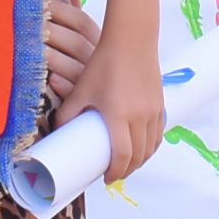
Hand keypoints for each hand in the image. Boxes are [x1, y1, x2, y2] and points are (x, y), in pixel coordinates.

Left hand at [43, 0, 100, 107]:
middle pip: (76, 42)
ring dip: (54, 58)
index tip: (41, 1)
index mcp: (98, 42)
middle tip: (28, 23)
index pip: (81, 22)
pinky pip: (77, 96)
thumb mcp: (88, 41)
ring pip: (76, 68)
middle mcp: (98, 62)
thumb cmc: (96, 70)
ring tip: (35, 48)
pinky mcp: (88, 106)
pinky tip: (52, 79)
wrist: (107, 107)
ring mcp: (96, 85)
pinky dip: (65, 86)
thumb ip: (75, 18)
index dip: (61, 10)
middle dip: (51, 31)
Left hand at [63, 33, 163, 185]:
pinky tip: (143, 147)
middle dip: (127, 170)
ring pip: (151, 147)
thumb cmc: (104, 63)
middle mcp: (140, 117)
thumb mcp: (82, 88)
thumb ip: (68, 111)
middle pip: (138, 157)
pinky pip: (159, 133)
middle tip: (114, 173)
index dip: (114, 172)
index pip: (122, 156)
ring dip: (141, 160)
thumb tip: (58, 130)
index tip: (106, 178)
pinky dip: (151, 146)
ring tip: (127, 163)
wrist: (131, 39)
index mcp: (119, 116)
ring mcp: (153, 111)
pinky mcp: (161, 104)